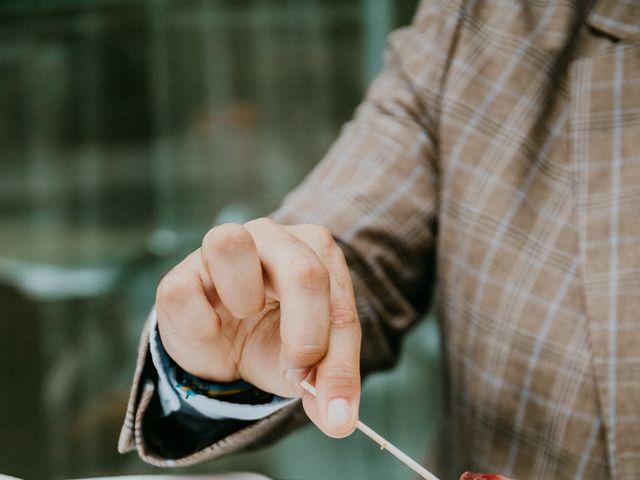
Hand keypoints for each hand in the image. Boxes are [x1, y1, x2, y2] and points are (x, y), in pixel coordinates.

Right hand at [155, 218, 360, 437]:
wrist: (226, 344)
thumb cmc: (276, 339)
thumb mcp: (310, 361)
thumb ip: (328, 379)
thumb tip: (339, 419)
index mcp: (315, 252)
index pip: (340, 303)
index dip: (339, 361)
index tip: (335, 408)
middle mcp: (273, 238)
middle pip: (304, 270)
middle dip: (307, 334)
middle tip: (297, 368)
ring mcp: (222, 248)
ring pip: (230, 243)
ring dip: (243, 297)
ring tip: (245, 316)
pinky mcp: (179, 274)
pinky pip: (184, 291)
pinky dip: (200, 325)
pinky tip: (212, 331)